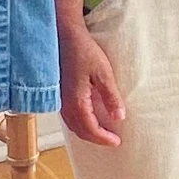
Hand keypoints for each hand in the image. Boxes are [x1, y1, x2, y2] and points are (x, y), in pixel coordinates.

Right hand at [58, 19, 126, 148]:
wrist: (64, 35)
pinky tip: (90, 117)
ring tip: (103, 132)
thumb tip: (119, 117)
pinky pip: (69, 116)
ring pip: (73, 125)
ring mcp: (60, 100)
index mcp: (76, 102)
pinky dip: (80, 122)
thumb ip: (111, 97)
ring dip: (87, 131)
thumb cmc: (83, 51)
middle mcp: (65, 105)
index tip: (117, 142)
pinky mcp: (59, 93)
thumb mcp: (104, 73)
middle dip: (96, 138)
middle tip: (112, 141)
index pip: (90, 130)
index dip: (104, 138)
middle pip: (80, 131)